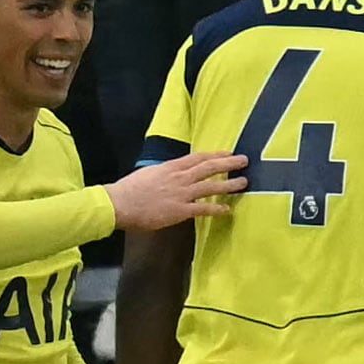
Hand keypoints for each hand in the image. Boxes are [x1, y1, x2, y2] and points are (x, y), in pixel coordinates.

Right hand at [105, 151, 246, 229]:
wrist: (119, 204)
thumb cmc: (129, 189)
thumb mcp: (149, 173)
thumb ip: (165, 172)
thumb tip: (173, 172)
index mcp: (170, 167)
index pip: (197, 158)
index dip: (215, 155)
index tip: (228, 153)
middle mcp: (179, 177)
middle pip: (209, 168)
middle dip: (228, 164)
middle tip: (244, 161)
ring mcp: (181, 194)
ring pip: (211, 186)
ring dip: (229, 184)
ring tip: (244, 183)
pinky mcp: (180, 210)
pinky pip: (203, 209)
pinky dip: (217, 209)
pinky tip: (228, 209)